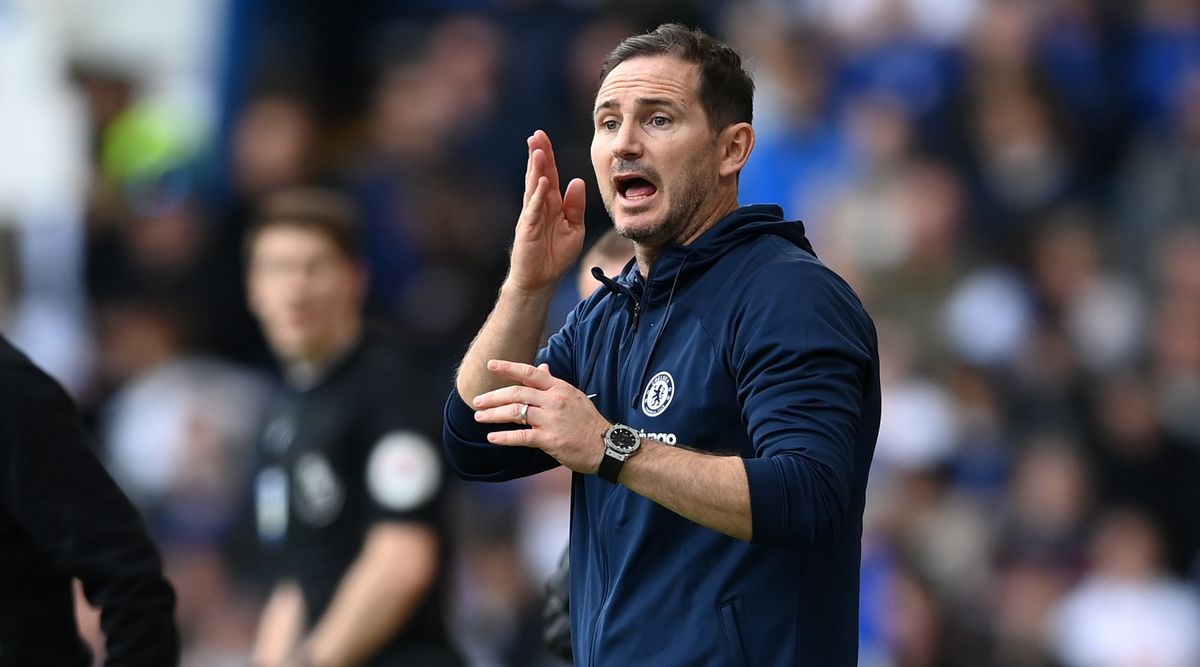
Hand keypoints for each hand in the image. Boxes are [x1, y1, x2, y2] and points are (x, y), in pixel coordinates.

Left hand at [472, 360, 609, 472]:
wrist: (606, 446)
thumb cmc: (588, 422)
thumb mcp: (573, 396)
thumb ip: (553, 383)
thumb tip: (542, 367)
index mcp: (559, 388)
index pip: (530, 372)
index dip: (508, 367)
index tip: (491, 365)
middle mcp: (554, 401)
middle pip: (517, 393)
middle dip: (493, 396)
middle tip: (477, 401)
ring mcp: (552, 420)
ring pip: (515, 413)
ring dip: (493, 415)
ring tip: (479, 418)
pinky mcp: (550, 440)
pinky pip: (521, 436)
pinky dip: (504, 437)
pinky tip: (492, 438)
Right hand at [508, 130, 586, 293]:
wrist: (542, 280)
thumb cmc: (555, 255)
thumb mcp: (574, 228)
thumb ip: (576, 206)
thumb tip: (577, 181)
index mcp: (553, 204)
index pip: (551, 175)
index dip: (548, 156)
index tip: (543, 137)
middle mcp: (540, 206)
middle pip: (539, 175)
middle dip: (538, 154)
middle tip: (537, 135)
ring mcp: (532, 216)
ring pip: (534, 188)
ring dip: (537, 169)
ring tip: (538, 150)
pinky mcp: (528, 229)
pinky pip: (534, 209)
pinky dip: (539, 196)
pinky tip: (542, 182)